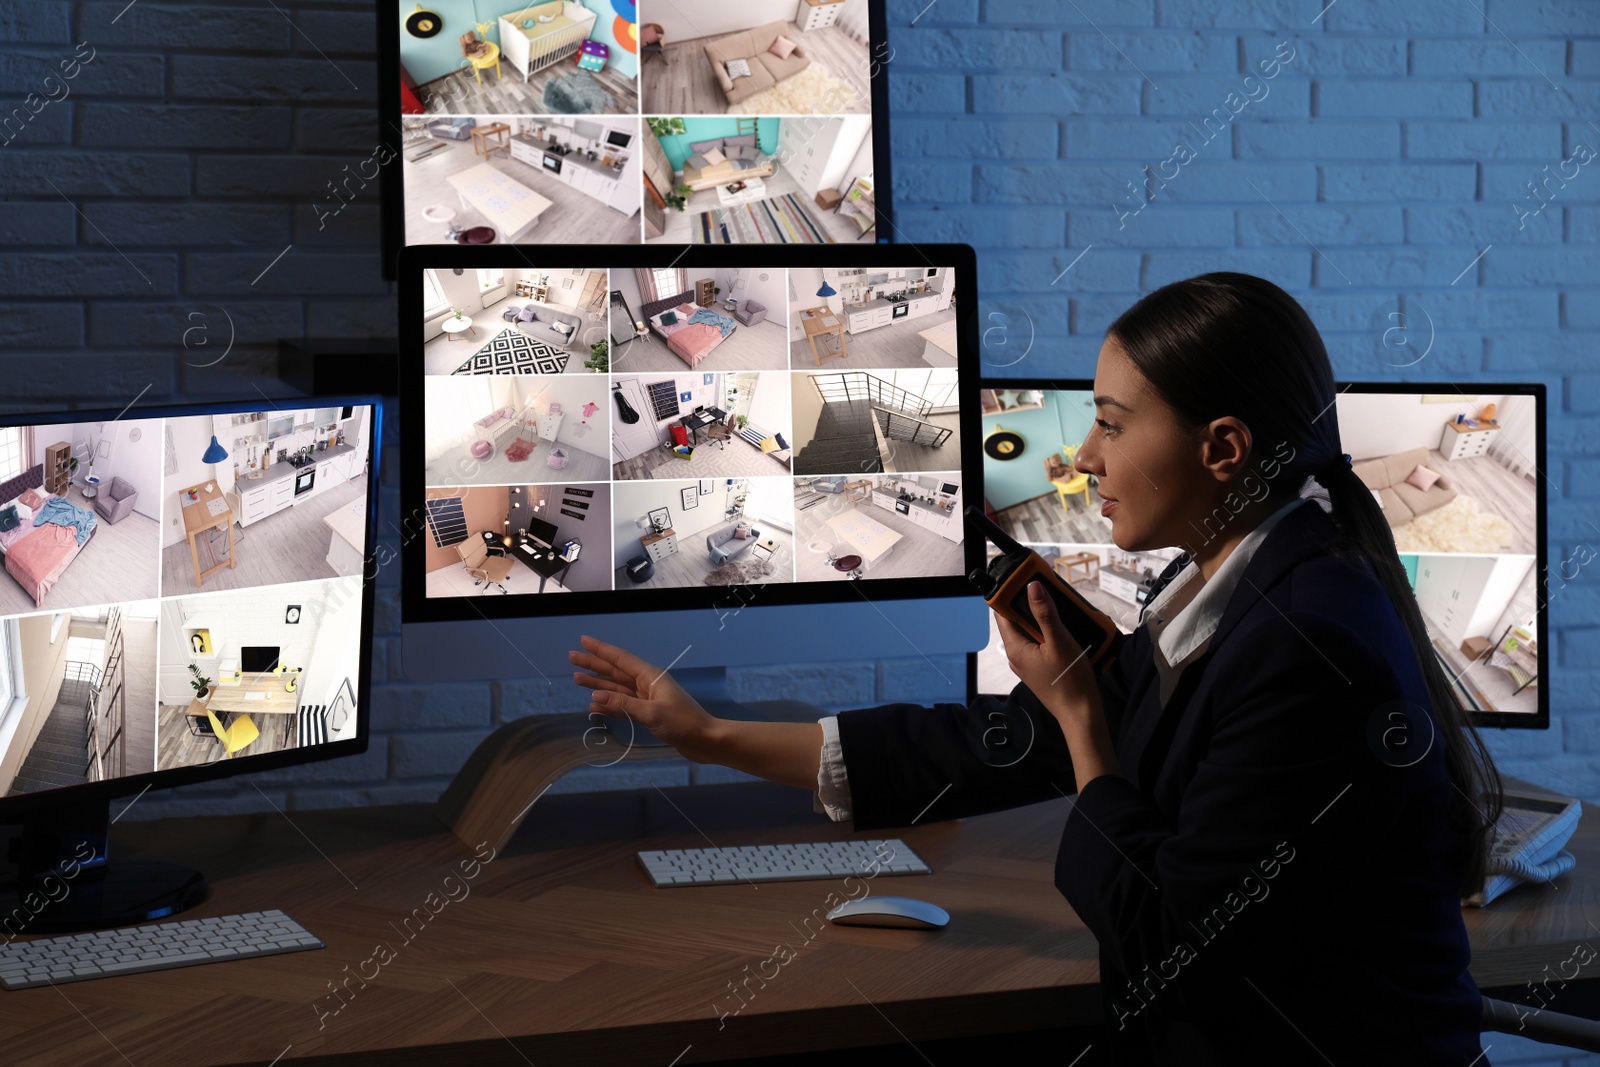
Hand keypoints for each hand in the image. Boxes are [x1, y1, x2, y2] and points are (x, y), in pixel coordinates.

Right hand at [569, 635, 720, 762]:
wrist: (705, 740)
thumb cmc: (684, 723)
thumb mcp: (651, 713)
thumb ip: (622, 704)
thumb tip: (595, 696)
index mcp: (651, 677)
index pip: (620, 659)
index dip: (600, 650)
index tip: (584, 640)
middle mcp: (647, 685)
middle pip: (615, 671)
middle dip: (594, 664)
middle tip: (572, 657)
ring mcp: (648, 699)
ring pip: (617, 689)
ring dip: (598, 684)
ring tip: (577, 679)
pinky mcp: (649, 714)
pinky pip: (623, 706)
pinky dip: (608, 706)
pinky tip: (594, 706)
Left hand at [995, 581, 1101, 725]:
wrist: (1081, 713)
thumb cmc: (1070, 681)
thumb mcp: (1059, 641)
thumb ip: (1045, 613)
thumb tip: (1032, 588)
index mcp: (1015, 648)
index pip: (1001, 613)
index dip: (1008, 595)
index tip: (1022, 581)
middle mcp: (1016, 656)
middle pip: (1016, 621)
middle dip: (1030, 605)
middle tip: (1047, 592)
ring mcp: (1026, 663)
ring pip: (1029, 632)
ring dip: (1041, 619)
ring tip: (1058, 609)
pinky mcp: (1038, 668)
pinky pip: (1037, 644)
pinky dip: (1047, 633)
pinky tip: (1062, 631)